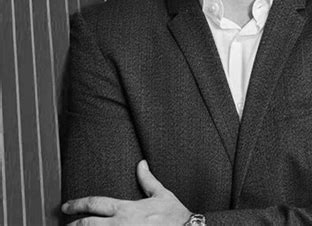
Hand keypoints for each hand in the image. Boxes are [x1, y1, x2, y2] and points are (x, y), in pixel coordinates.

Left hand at [62, 160, 190, 224]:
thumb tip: (141, 164)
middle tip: (64, 224)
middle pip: (88, 224)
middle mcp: (121, 225)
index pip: (96, 204)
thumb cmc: (175, 215)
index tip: (66, 206)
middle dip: (72, 225)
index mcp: (127, 208)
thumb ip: (148, 180)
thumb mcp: (162, 194)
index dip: (78, 204)